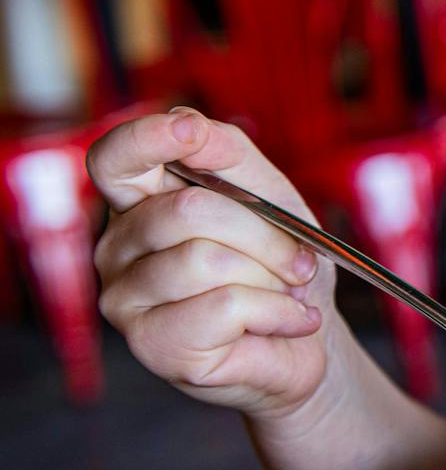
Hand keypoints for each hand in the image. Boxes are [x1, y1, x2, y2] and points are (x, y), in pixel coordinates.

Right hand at [89, 108, 336, 418]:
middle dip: (266, 235)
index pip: (114, 158)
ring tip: (287, 294)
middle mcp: (117, 249)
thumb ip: (229, 156)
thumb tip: (188, 125)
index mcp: (139, 204)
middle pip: (188, 212)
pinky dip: (278, 312)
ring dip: (273, 277)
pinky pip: (225, 306)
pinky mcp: (153, 344)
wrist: (308, 340)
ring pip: (206, 260)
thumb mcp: (270, 199)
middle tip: (298, 262)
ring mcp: (125, 300)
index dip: (146, 138)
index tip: (191, 133)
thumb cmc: (282, 268)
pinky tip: (289, 322)